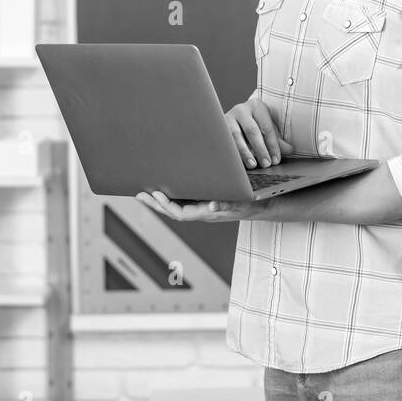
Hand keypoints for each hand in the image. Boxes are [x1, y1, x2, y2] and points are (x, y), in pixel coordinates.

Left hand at [134, 190, 265, 222]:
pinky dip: (171, 195)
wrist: (262, 205)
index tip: (155, 194)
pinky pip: (183, 200)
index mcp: (208, 213)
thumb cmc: (253, 203)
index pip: (181, 213)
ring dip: (159, 200)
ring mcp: (202, 208)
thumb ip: (228, 204)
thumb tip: (213, 205)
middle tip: (139, 194)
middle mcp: (202, 212)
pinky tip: (165, 187)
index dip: (166, 205)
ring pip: (175, 206)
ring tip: (145, 191)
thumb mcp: (243, 202)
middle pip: (172, 211)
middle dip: (155, 204)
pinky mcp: (204, 201)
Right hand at [224, 94, 294, 168]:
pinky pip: (225, 141)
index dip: (273, 145)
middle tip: (266, 163)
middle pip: (252, 131)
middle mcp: (241, 109)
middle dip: (260, 149)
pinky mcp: (218, 128)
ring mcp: (227, 118)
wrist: (234, 119)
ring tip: (253, 164)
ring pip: (236, 136)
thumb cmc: (255, 124)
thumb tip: (290, 150)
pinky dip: (233, 152)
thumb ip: (278, 141)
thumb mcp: (268, 129)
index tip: (276, 160)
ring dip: (245, 152)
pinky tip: (238, 162)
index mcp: (257, 106)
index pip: (267, 128)